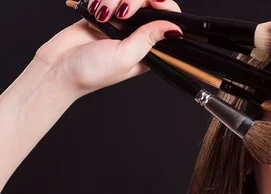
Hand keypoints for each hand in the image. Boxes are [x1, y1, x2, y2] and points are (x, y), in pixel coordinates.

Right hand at [34, 0, 182, 98]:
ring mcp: (120, 23)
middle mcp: (137, 34)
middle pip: (149, 3)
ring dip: (113, 0)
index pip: (167, 21)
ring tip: (101, 16)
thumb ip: (148, 39)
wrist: (57, 68)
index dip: (164, 7)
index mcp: (149, 49)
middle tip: (120, 13)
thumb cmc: (91, 71)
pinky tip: (94, 11)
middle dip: (135, 1)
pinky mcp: (103, 13)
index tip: (155, 2)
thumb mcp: (125, 57)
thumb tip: (174, 28)